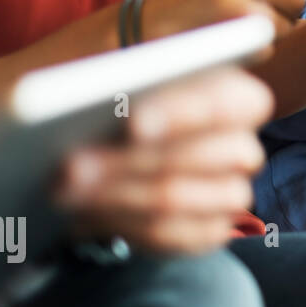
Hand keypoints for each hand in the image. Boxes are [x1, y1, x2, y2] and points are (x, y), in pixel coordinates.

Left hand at [53, 67, 274, 254]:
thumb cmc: (116, 99)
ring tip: (64, 190)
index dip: (184, 113)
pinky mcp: (207, 231)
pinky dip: (119, 226)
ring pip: (177, 199)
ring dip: (114, 196)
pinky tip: (82, 216)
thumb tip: (110, 88)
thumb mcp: (120, 69)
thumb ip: (125, 74)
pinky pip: (170, 236)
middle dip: (131, 162)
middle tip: (72, 165)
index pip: (229, 103)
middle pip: (199, 157)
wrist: (103, 148)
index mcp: (234, 94)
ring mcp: (229, 193)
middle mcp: (241, 146)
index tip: (134, 124)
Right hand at [144, 0, 305, 40]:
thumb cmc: (199, 2)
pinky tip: (226, 43)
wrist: (143, 28)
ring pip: (285, 23)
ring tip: (233, 30)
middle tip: (252, 19)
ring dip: (269, 35)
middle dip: (287, 16)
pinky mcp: (229, 18)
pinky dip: (254, 51)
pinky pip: (267, 43)